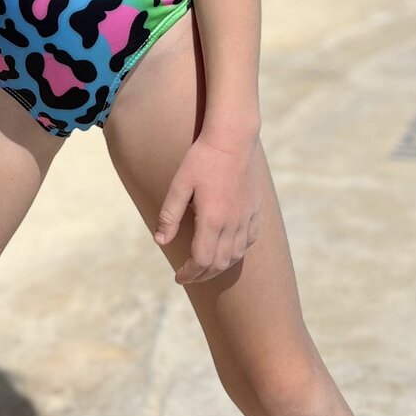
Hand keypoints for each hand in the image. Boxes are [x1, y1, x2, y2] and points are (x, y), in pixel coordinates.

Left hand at [153, 128, 261, 283]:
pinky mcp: (254, 209)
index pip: (201, 260)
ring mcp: (246, 217)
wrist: (233, 138)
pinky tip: (228, 248)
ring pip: (236, 255)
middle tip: (187, 276)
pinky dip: (238, 251)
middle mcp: (232, 223)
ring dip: (219, 266)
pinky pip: (249, 240)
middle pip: (219, 263)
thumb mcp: (179, 185)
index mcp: (212, 219)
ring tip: (205, 265)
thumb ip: (169, 215)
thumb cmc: (202, 159)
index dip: (189, 273)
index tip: (178, 277)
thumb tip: (160, 241)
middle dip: (202, 275)